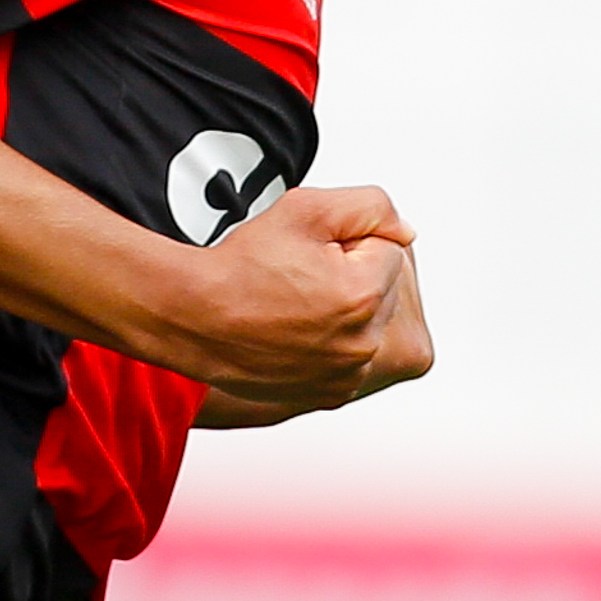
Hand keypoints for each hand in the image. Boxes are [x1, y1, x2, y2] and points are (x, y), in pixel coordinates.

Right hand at [173, 186, 432, 414]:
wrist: (194, 317)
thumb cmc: (241, 266)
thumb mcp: (307, 208)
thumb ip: (372, 208)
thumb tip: (406, 233)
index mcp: (365, 296)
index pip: (392, 249)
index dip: (351, 241)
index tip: (313, 252)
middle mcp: (363, 344)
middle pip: (387, 288)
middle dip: (357, 274)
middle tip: (304, 273)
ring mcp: (348, 374)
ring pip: (373, 322)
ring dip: (350, 307)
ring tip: (300, 300)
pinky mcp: (334, 393)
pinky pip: (354, 354)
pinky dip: (336, 339)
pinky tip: (299, 326)